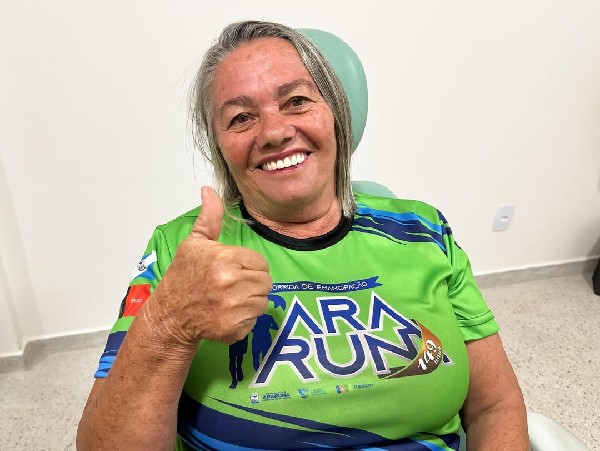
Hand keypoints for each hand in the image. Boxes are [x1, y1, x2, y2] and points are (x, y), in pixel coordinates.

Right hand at [148, 186, 271, 345]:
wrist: (170, 314)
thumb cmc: (183, 276)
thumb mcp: (194, 243)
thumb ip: (209, 217)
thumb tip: (209, 190)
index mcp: (225, 259)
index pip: (260, 262)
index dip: (249, 265)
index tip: (233, 269)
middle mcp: (231, 283)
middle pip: (265, 282)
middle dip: (252, 282)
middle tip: (232, 285)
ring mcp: (233, 308)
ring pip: (262, 301)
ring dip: (251, 300)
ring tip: (230, 298)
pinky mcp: (234, 329)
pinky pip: (255, 320)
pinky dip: (245, 319)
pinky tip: (227, 313)